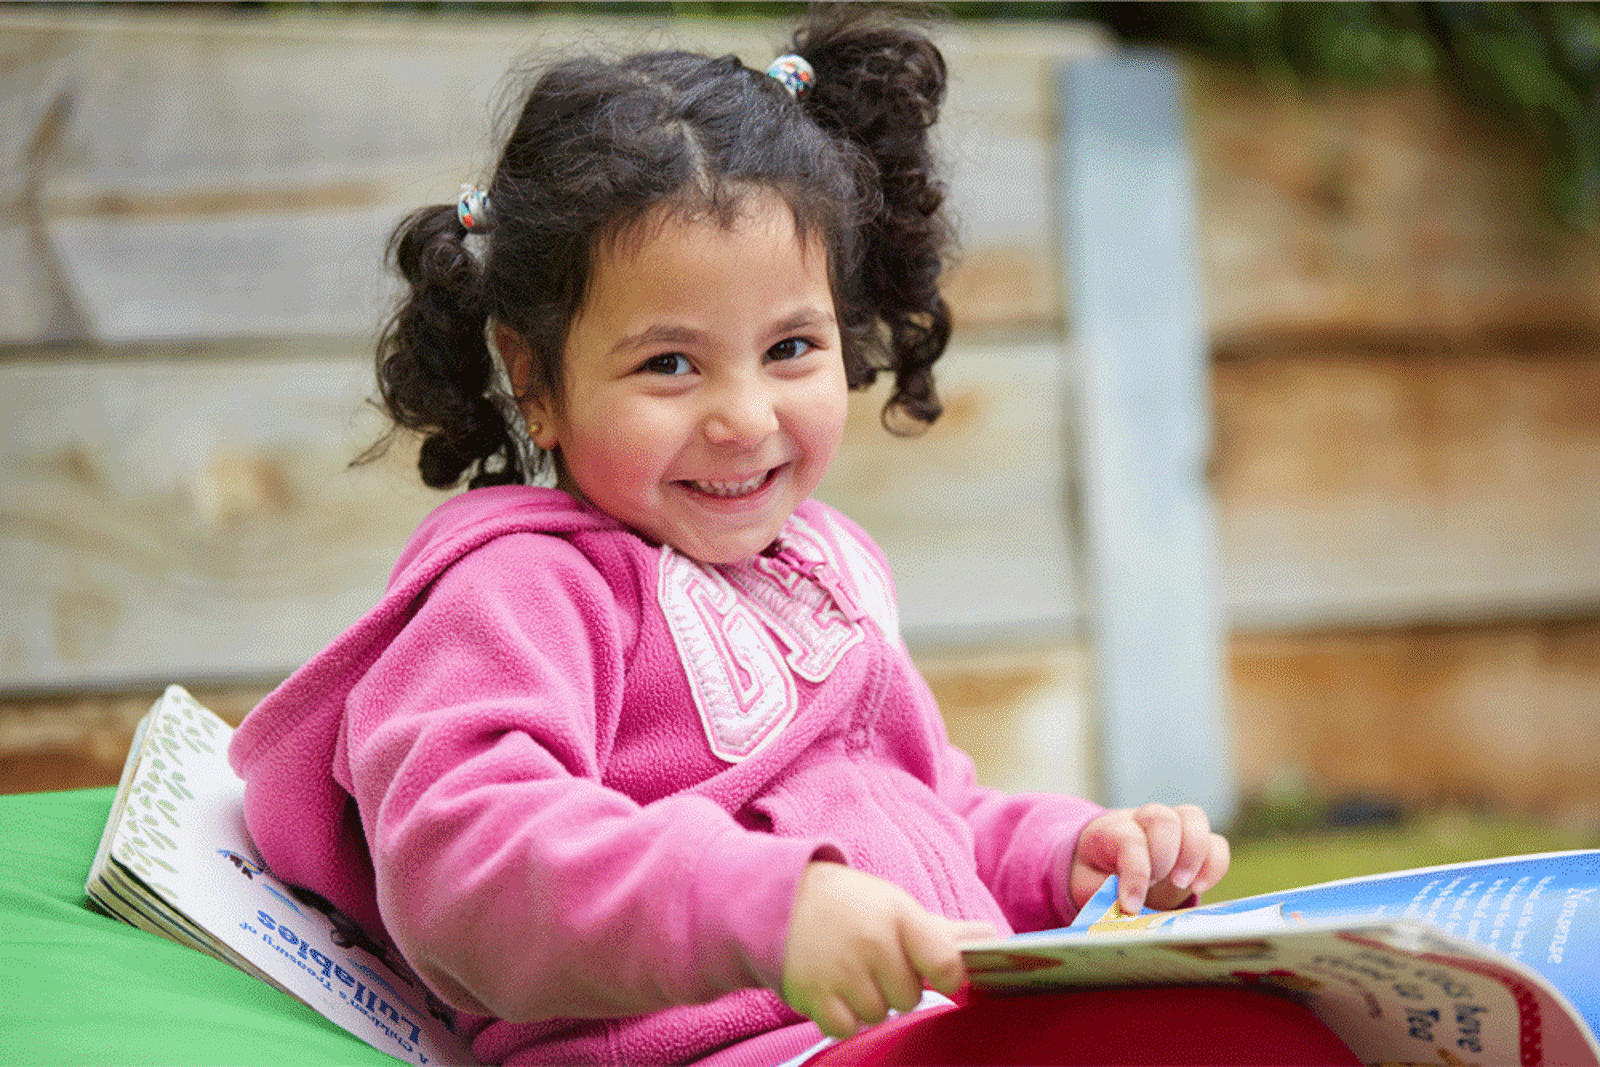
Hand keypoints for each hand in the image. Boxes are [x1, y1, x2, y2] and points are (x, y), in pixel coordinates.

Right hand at [782, 862, 994, 1039]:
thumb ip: (943, 931)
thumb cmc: (850, 905)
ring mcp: (841, 971)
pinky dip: (840, 1015)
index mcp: (899, 915)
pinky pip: (846, 1027)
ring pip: (878, 1015)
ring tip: (847, 968)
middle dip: (894, 985)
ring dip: (866, 1001)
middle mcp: (872, 943)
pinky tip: (831, 986)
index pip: (946, 963)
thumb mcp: (894, 906)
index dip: (946, 975)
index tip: (935, 972)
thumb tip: (994, 938)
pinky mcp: (812, 995)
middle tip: (871, 958)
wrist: (777, 897)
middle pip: (909, 997)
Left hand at [1067, 803, 1229, 915]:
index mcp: (1111, 829)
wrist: (1103, 868)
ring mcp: (1172, 828)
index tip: (1131, 906)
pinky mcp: (1194, 846)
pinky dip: (1214, 865)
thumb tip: (1125, 913)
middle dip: (1164, 854)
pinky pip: (1216, 843)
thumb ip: (1104, 896)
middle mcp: (1143, 820)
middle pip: (1162, 816)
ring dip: (1194, 853)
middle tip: (1157, 884)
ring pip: (1193, 818)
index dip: (1135, 873)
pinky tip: (1199, 887)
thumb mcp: (1089, 887)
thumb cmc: (1095, 878)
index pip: (1129, 838)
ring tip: (1185, 885)